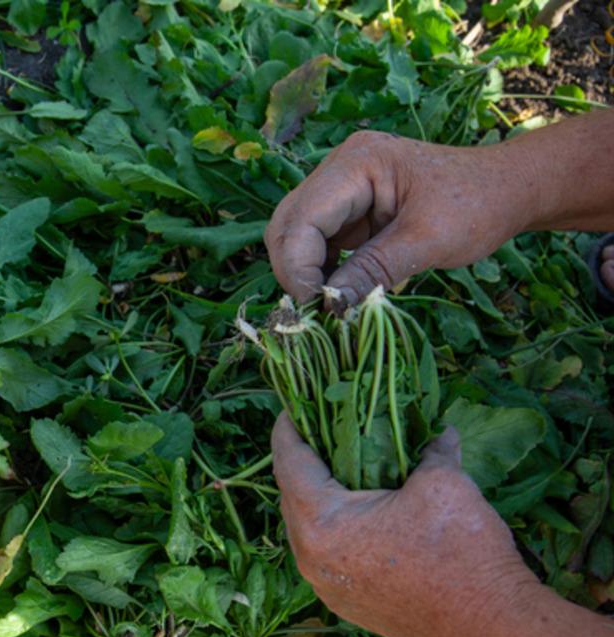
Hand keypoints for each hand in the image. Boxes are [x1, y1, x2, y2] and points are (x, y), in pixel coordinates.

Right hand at [264, 132, 538, 304]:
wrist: (510, 189)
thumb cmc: (478, 206)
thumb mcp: (427, 242)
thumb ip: (373, 270)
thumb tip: (330, 308)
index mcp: (356, 163)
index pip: (302, 219)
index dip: (298, 267)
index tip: (316, 308)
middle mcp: (340, 168)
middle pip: (288, 224)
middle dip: (294, 271)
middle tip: (313, 313)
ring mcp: (342, 187)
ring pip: (297, 235)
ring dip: (305, 273)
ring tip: (327, 306)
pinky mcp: (350, 208)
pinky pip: (319, 241)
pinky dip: (322, 270)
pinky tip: (339, 292)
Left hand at [270, 412, 539, 636]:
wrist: (493, 628)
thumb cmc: (462, 552)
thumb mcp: (444, 483)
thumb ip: (430, 451)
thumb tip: (440, 433)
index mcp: (321, 524)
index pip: (289, 463)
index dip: (288, 430)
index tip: (292, 407)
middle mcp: (311, 561)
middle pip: (292, 497)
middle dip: (303, 462)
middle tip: (319, 431)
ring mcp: (327, 588)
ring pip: (308, 529)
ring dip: (320, 497)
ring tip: (340, 468)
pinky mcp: (348, 604)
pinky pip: (327, 555)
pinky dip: (337, 527)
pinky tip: (361, 511)